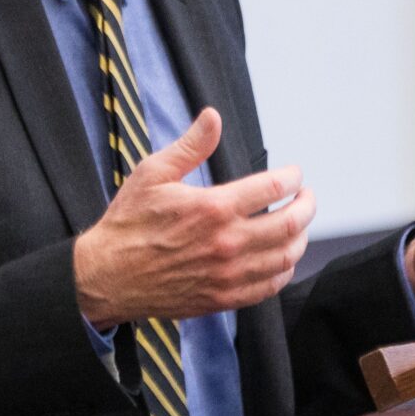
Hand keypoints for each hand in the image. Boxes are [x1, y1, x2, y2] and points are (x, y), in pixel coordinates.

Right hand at [73, 108, 316, 326]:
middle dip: (307, 206)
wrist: (107, 276)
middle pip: (290, 224)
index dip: (292, 178)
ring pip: (286, 257)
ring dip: (300, 238)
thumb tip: (213, 117)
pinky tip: (282, 259)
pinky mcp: (223, 298)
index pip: (274, 188)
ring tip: (299, 226)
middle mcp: (227, 242)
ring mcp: (228, 274)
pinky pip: (269, 287)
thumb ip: (190, 146)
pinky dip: (284, 271)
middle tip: (307, 197)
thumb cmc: (128, 223)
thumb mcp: (153, 174)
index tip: (295, 175)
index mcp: (213, 207)